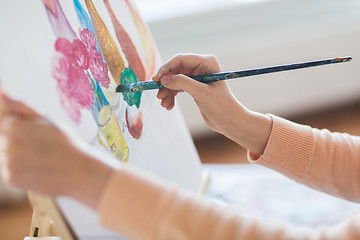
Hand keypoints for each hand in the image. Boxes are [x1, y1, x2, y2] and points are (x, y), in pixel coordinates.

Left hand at [0, 91, 112, 208]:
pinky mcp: (10, 178)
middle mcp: (7, 144)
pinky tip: (37, 168)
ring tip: (40, 158)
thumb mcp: (47, 118)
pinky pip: (9, 170)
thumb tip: (0, 92)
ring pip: (5, 155)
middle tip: (42, 146)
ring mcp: (7, 162)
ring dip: (18, 155)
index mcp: (13, 126)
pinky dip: (20, 169)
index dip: (22, 127)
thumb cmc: (65, 142)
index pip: (5, 122)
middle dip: (18, 141)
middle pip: (3, 139)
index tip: (38, 134)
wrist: (78, 170)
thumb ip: (20, 105)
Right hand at [153, 54, 243, 133]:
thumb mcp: (201, 93)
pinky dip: (171, 96)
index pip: (182, 60)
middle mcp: (201, 67)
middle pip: (176, 70)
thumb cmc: (221, 106)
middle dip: (166, 82)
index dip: (167, 68)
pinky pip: (177, 88)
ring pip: (174, 80)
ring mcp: (197, 77)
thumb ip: (182, 83)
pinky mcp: (193, 87)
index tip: (156, 79)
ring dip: (167, 91)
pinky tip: (169, 105)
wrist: (229, 121)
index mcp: (207, 62)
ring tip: (163, 103)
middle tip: (158, 94)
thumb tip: (163, 79)